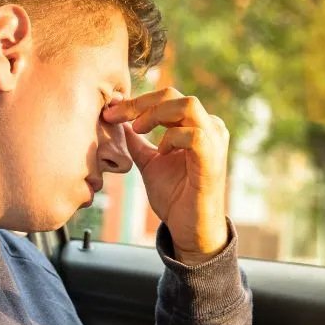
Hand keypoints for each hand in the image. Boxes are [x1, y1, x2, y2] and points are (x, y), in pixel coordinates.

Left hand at [103, 87, 228, 265]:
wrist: (189, 229)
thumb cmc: (175, 197)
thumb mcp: (149, 164)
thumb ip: (138, 144)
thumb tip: (121, 124)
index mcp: (195, 125)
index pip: (166, 98)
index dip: (136, 101)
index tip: (110, 112)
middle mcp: (208, 128)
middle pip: (174, 95)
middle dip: (140, 103)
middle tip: (116, 115)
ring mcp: (214, 142)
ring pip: (188, 106)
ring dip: (156, 113)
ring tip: (138, 128)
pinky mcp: (212, 160)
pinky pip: (194, 135)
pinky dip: (172, 138)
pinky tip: (161, 151)